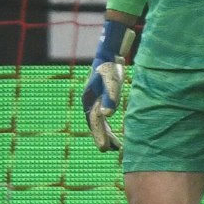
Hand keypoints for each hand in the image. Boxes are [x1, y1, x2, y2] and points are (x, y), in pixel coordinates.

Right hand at [80, 19, 135, 151]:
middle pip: (95, 124)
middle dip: (102, 137)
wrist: (109, 52)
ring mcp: (94, 99)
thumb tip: (107, 116)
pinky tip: (115, 132)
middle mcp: (89, 101)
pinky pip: (103, 115)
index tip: (104, 149)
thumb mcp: (111, 81)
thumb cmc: (110, 67)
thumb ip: (110, 98)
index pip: (94, 122)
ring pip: (99, 121)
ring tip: (115, 147)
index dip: (99, 135)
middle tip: (108, 151)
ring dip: (106, 133)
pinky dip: (109, 125)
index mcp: (89, 100)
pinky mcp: (102, 97)